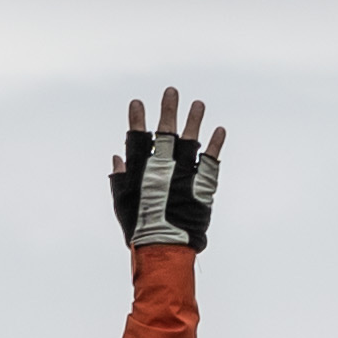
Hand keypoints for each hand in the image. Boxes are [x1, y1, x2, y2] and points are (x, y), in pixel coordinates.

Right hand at [107, 85, 224, 250]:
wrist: (164, 246)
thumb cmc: (139, 227)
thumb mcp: (122, 202)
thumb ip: (119, 178)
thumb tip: (117, 158)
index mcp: (141, 169)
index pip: (137, 137)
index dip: (136, 118)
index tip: (137, 102)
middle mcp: (163, 166)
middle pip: (166, 131)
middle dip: (168, 109)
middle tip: (172, 91)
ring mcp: (184, 172)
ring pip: (190, 139)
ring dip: (194, 120)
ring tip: (199, 104)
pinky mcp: (201, 183)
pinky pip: (210, 159)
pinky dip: (216, 144)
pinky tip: (220, 130)